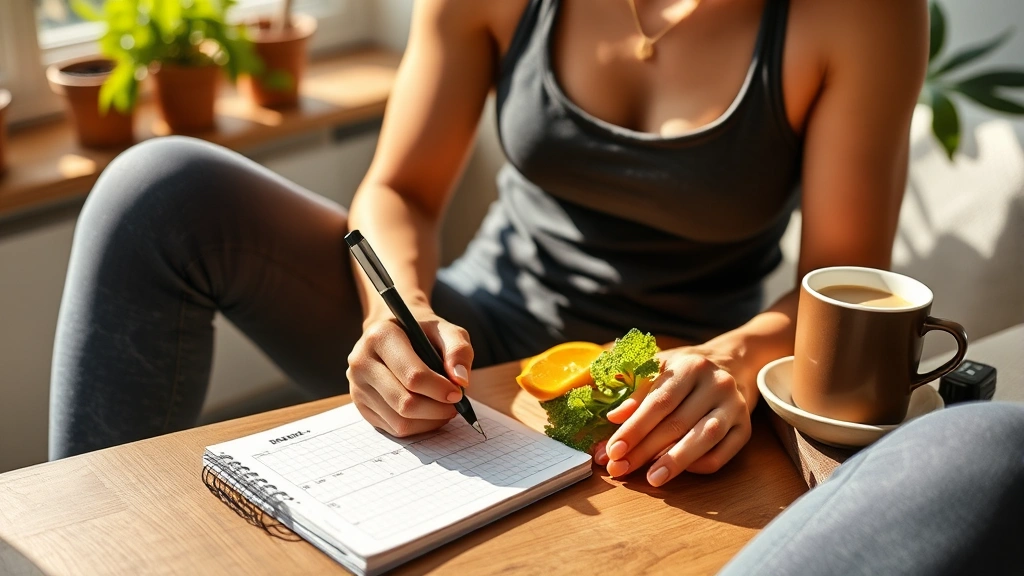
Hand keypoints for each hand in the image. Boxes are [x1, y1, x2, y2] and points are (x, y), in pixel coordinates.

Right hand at [347, 309, 473, 436]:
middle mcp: (362, 361)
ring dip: (430, 420)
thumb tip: (461, 381)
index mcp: (380, 336)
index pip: (412, 376)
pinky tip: (430, 414)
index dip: (440, 389)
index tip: (458, 393)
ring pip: (400, 420)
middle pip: (405, 402)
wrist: (395, 334)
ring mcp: (357, 386)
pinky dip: (419, 427)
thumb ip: (458, 350)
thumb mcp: (445, 330)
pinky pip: (394, 428)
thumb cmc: (423, 332)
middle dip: (437, 409)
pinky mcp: (361, 405)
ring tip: (445, 409)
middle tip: (455, 404)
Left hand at [595, 349, 751, 486]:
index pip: (659, 401)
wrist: (732, 364)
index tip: (613, 449)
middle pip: (678, 423)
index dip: (634, 428)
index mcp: (691, 365)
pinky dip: (697, 466)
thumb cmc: (686, 370)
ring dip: (674, 463)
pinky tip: (676, 471)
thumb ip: (636, 391)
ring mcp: (735, 407)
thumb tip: (614, 418)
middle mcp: (717, 384)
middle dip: (645, 450)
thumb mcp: (660, 368)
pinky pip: (721, 455)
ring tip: (651, 479)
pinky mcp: (745, 429)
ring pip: (703, 440)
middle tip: (620, 468)